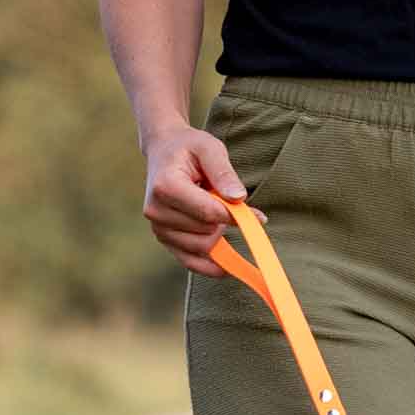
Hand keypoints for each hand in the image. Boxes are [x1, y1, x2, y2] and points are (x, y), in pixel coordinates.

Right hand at [140, 124, 260, 277]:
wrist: (164, 150)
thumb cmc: (189, 147)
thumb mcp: (210, 148)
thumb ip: (224, 172)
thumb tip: (239, 199)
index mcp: (166, 186)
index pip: (209, 213)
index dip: (236, 216)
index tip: (258, 216)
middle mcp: (156, 211)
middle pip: (207, 233)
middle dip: (224, 221)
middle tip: (221, 199)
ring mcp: (158, 228)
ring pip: (203, 248)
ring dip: (218, 233)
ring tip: (210, 208)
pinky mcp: (164, 239)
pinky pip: (190, 262)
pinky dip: (211, 266)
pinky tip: (227, 267)